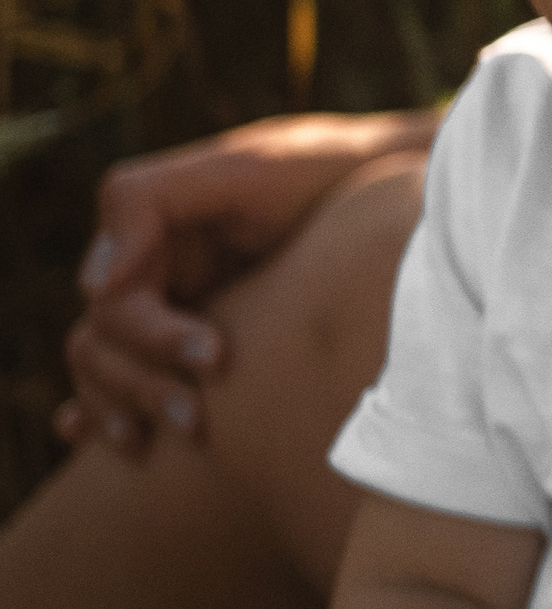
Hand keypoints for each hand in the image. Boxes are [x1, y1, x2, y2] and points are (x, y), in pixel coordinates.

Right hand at [62, 107, 437, 451]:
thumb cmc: (324, 170)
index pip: (113, 303)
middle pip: (101, 343)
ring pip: (103, 367)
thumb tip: (97, 282)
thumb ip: (157, 200)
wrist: (396, 184)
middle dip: (143, 383)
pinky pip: (126, 374)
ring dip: (126, 404)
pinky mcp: (195, 329)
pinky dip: (102, 408)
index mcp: (151, 226)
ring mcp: (169, 298)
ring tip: (187, 435)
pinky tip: (100, 440)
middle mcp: (152, 265)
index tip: (219, 359)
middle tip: (198, 421)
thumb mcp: (248, 168)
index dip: (153, 337)